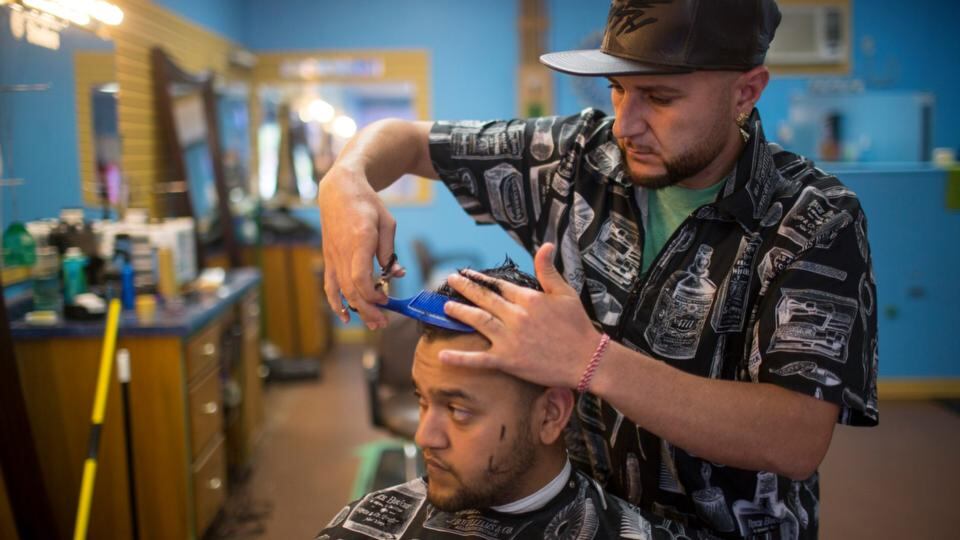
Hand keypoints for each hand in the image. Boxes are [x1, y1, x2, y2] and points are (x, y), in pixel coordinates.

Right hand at [318, 165, 403, 328]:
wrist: (339, 190)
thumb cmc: (367, 204)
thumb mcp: (387, 223)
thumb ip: (389, 251)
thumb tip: (396, 274)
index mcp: (359, 240)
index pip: (360, 277)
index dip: (372, 294)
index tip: (386, 300)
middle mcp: (342, 251)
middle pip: (352, 289)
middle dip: (368, 310)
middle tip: (383, 322)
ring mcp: (333, 256)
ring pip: (341, 291)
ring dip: (356, 310)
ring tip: (371, 323)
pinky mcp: (329, 258)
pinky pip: (329, 285)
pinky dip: (335, 303)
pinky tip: (344, 316)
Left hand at [440, 243, 600, 387]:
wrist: (587, 359)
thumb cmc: (578, 326)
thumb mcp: (565, 293)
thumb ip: (548, 270)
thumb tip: (545, 244)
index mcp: (528, 298)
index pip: (499, 285)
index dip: (481, 279)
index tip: (467, 273)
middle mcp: (515, 316)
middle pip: (484, 299)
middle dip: (465, 288)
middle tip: (449, 280)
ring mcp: (509, 338)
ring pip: (478, 321)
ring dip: (460, 313)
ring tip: (446, 307)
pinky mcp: (508, 360)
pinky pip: (478, 359)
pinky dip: (460, 358)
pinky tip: (442, 355)